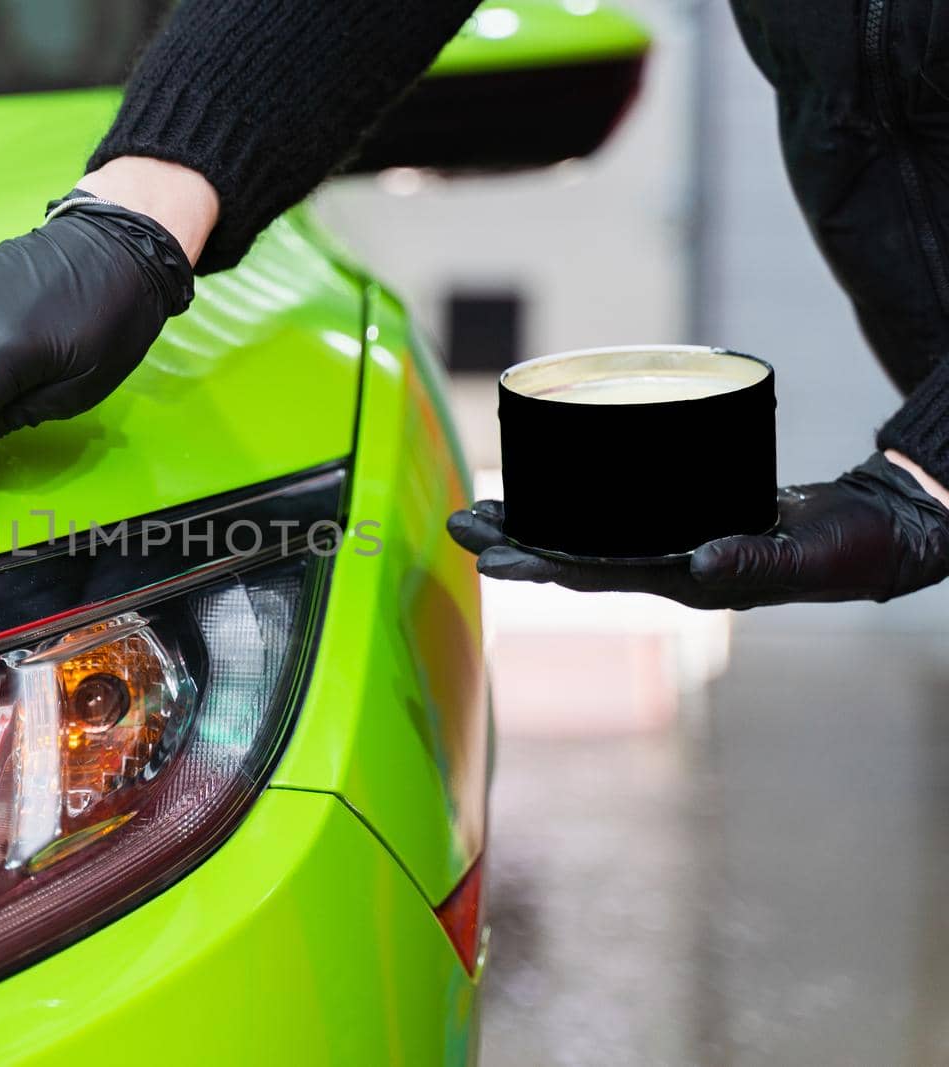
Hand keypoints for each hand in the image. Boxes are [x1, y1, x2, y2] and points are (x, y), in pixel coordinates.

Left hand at [446, 453, 948, 608]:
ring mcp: (678, 548)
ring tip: (485, 509)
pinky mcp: (690, 520)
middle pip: (576, 557)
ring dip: (537, 523)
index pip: (597, 573)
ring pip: (590, 538)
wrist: (888, 532)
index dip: (540, 562)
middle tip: (458, 523)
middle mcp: (674, 569)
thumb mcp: (814, 554)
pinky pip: (618, 518)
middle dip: (516, 542)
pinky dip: (579, 505)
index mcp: (691, 582)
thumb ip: (758, 558)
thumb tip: (697, 562)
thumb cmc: (856, 549)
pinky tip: (555, 490)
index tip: (488, 553)